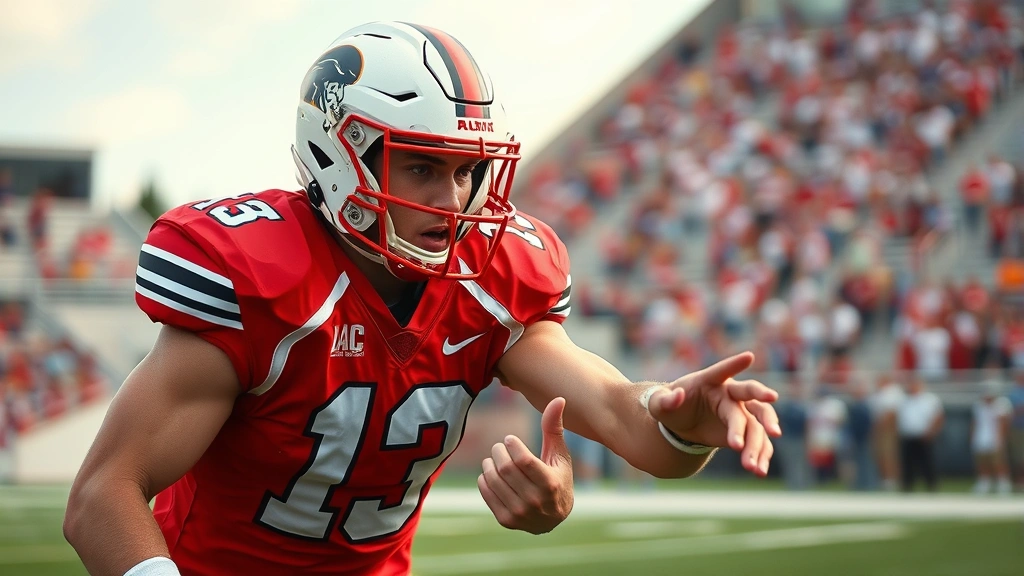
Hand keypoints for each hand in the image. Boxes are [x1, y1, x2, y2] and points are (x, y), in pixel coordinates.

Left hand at [477, 397, 573, 533]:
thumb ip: (554, 428)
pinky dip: (484, 478)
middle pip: (505, 468)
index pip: (523, 460)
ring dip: (489, 463)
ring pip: (493, 479)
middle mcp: (535, 501)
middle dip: (498, 451)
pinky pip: (486, 492)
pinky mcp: (506, 520)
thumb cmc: (558, 479)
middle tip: (500, 447)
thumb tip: (558, 399)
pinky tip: (491, 472)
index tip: (509, 439)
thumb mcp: (560, 456)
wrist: (554, 519)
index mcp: (550, 484)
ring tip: (494, 458)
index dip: (512, 445)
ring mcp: (519, 513)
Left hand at [646, 352, 780, 476]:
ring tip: (753, 467)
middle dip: (761, 395)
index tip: (749, 356)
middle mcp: (729, 393)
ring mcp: (741, 411)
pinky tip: (759, 470)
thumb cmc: (670, 406)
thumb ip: (664, 400)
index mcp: (709, 381)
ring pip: (756, 423)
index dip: (734, 364)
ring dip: (758, 443)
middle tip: (772, 400)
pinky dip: (760, 455)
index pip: (722, 370)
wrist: (683, 422)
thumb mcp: (659, 404)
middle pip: (748, 392)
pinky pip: (758, 441)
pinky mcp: (746, 429)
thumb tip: (677, 395)